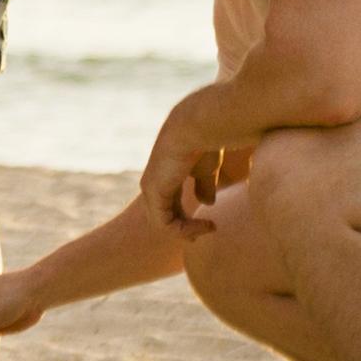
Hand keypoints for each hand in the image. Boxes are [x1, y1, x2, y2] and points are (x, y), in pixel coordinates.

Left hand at [139, 115, 238, 238]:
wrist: (198, 125)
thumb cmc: (206, 141)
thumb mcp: (207, 168)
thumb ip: (205, 185)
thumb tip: (207, 203)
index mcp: (166, 174)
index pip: (170, 203)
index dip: (186, 219)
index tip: (209, 226)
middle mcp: (154, 182)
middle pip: (164, 216)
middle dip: (183, 229)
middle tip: (202, 234)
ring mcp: (151, 188)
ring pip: (163, 223)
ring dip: (187, 231)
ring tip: (209, 228)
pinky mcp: (154, 192)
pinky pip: (164, 224)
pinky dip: (184, 230)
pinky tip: (204, 225)